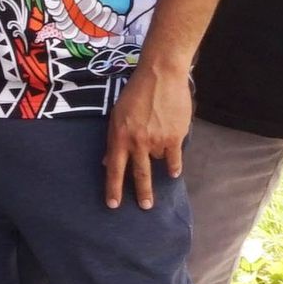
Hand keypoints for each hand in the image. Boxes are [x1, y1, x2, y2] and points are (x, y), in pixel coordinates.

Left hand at [104, 69, 188, 209]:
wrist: (160, 76)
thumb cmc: (135, 93)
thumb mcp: (116, 115)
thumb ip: (114, 140)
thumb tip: (107, 162)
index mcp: (119, 137)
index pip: (114, 170)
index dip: (113, 189)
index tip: (113, 205)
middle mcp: (137, 142)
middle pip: (138, 174)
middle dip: (141, 193)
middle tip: (145, 207)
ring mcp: (156, 141)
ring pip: (156, 159)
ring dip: (157, 153)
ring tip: (158, 133)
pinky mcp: (174, 137)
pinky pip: (174, 159)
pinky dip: (173, 165)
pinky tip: (174, 172)